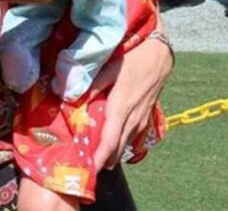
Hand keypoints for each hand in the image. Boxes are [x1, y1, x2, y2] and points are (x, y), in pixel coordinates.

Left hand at [91, 36, 172, 168]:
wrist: (159, 55)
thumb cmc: (133, 59)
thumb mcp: (110, 69)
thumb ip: (91, 86)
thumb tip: (68, 98)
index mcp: (121, 108)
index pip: (109, 142)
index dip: (98, 159)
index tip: (87, 171)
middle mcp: (132, 119)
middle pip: (117, 150)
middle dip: (101, 162)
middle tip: (84, 170)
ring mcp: (141, 120)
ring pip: (125, 145)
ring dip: (111, 155)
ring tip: (94, 160)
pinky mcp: (145, 118)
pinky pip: (131, 138)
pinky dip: (119, 145)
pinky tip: (110, 145)